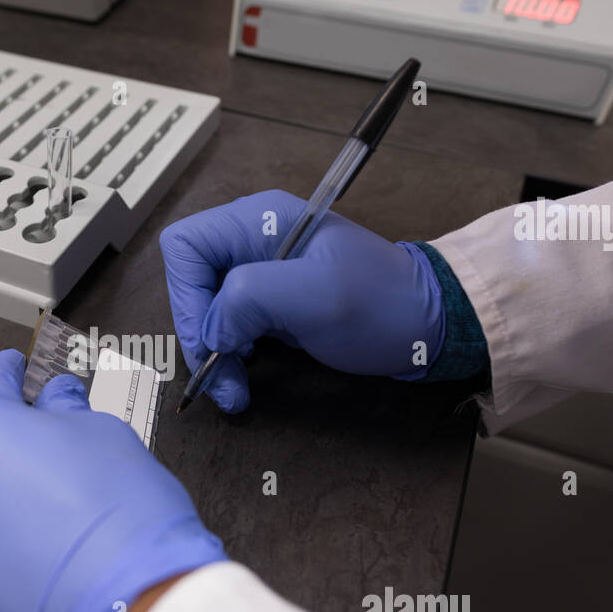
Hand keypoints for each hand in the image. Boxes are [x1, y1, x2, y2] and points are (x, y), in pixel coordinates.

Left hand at [0, 349, 225, 611]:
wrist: (125, 611)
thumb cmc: (115, 508)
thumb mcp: (99, 429)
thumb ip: (62, 408)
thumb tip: (53, 401)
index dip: (22, 377)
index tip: (37, 379)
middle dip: (5, 434)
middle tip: (53, 440)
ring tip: (51, 496)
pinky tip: (40, 536)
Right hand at [160, 189, 444, 412]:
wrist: (428, 325)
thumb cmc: (381, 303)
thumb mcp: (316, 295)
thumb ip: (249, 298)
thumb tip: (211, 328)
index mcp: (259, 221)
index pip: (185, 246)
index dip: (185, 294)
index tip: (209, 339)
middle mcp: (253, 241)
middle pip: (191, 283)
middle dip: (198, 335)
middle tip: (219, 379)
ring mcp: (261, 273)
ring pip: (206, 312)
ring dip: (212, 355)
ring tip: (233, 390)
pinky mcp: (271, 304)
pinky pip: (229, 328)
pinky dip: (229, 358)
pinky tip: (243, 379)